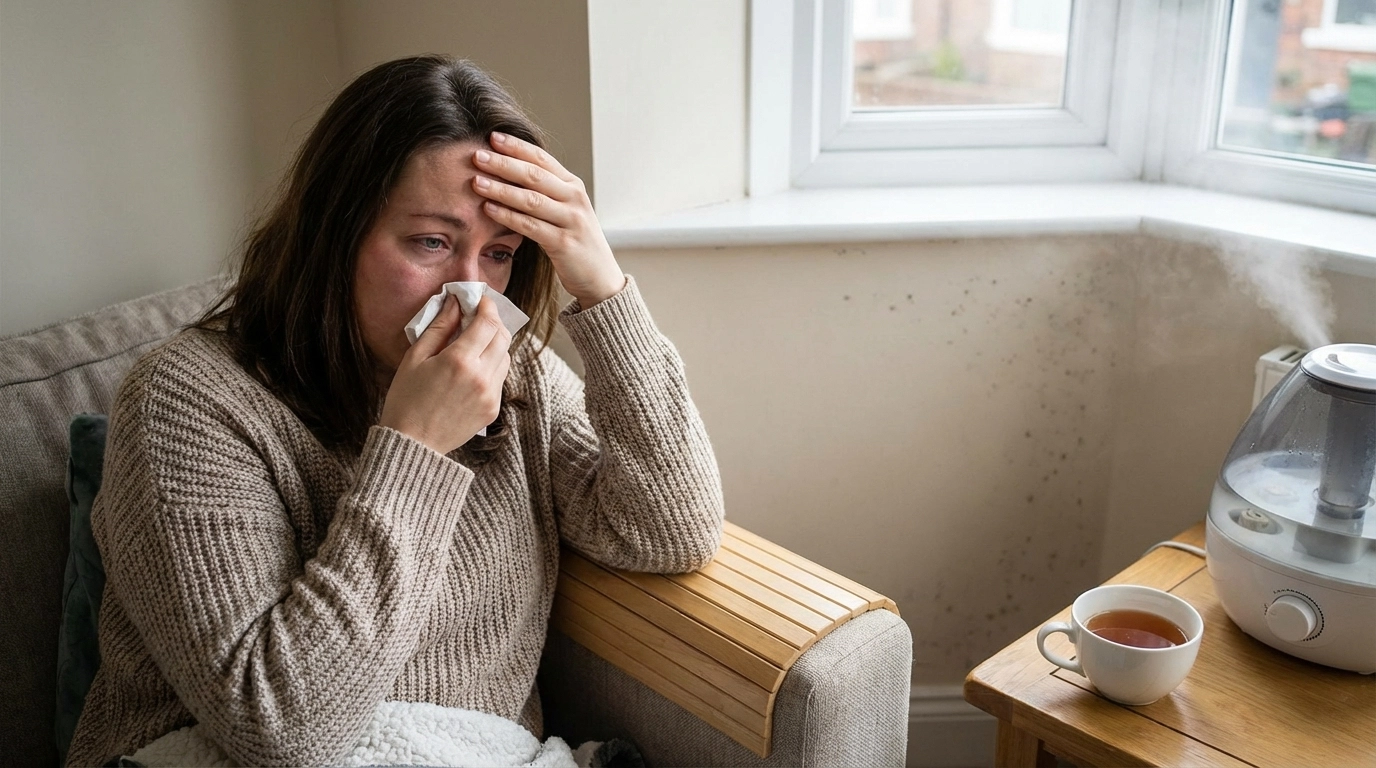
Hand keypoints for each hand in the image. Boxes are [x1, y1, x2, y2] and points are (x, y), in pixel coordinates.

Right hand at [379, 294, 511, 454]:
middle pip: (503, 337)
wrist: (413, 445)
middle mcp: (481, 377)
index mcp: (460, 361)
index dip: (487, 306)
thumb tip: (455, 303)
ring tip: (475, 341)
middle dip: (494, 321)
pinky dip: (492, 365)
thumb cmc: (405, 400)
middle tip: (479, 316)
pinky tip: (473, 366)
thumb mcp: (415, 358)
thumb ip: (439, 327)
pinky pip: (500, 378)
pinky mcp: (493, 409)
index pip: (488, 322)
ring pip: (505, 357)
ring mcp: (490, 395)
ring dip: (495, 343)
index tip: (479, 300)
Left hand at [471, 132, 625, 307]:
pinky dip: (508, 216)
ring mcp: (571, 220)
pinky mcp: (563, 243)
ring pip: (531, 199)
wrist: (600, 277)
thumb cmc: (575, 240)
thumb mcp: (564, 210)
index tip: (492, 137)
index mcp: (573, 186)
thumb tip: (508, 171)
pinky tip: (488, 209)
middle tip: (477, 156)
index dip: (517, 147)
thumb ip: (544, 191)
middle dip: (503, 164)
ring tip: (476, 182)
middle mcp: (574, 199)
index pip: (542, 159)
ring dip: (501, 189)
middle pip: (534, 175)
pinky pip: (530, 226)